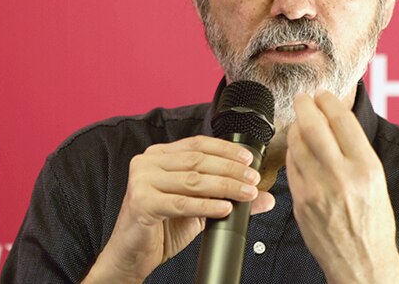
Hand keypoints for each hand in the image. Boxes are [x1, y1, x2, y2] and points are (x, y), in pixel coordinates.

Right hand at [84, 136, 276, 282]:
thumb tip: (265, 197)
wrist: (133, 255)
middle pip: (197, 161)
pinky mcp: (141, 202)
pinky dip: (207, 205)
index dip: (225, 150)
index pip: (197, 144)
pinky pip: (182, 203)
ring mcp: (141, 181)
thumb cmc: (161, 228)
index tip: (248, 160)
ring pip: (193, 180)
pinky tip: (225, 207)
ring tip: (246, 193)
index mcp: (158, 156)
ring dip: (224, 186)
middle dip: (230, 170)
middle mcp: (147, 163)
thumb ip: (227, 197)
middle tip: (253, 180)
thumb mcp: (198, 208)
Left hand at [286, 91, 398, 283]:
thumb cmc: (372, 224)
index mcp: (367, 168)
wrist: (361, 262)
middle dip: (305, 105)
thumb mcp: (376, 183)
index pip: (342, 120)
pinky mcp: (300, 201)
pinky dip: (292, 152)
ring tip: (299, 123)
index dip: (329, 101)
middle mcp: (342, 175)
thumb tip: (336, 122)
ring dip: (296, 127)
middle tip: (302, 97)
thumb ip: (356, 153)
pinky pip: (291, 166)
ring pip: (298, 144)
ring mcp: (317, 188)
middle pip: (314, 125)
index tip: (323, 94)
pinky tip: (296, 149)